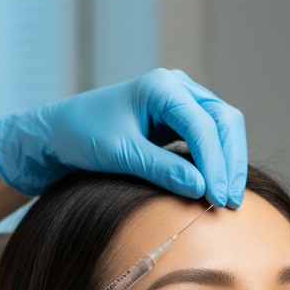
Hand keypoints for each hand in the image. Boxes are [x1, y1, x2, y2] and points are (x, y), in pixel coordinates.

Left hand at [0, 68, 247, 206]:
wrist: (60, 133)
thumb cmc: (82, 135)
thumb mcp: (120, 154)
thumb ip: (161, 169)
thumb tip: (201, 189)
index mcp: (161, 87)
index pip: (202, 125)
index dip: (214, 163)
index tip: (215, 198)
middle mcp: (177, 88)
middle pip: (224, 121)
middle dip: (229, 162)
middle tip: (229, 202)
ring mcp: (181, 102)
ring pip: (223, 129)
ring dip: (228, 163)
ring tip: (227, 200)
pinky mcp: (180, 121)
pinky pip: (210, 138)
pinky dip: (216, 162)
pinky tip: (215, 189)